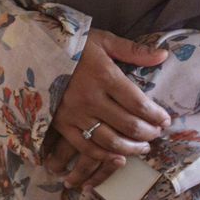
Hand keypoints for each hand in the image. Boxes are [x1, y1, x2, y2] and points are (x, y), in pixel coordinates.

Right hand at [46, 30, 170, 189]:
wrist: (34, 53)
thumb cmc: (74, 47)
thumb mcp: (104, 41)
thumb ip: (134, 50)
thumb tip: (163, 55)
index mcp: (105, 75)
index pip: (138, 103)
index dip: (156, 116)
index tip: (166, 121)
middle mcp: (91, 98)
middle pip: (128, 125)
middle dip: (148, 133)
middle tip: (157, 134)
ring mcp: (75, 114)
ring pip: (110, 141)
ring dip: (131, 148)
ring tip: (143, 147)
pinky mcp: (62, 125)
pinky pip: (86, 147)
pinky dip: (105, 157)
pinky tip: (119, 158)